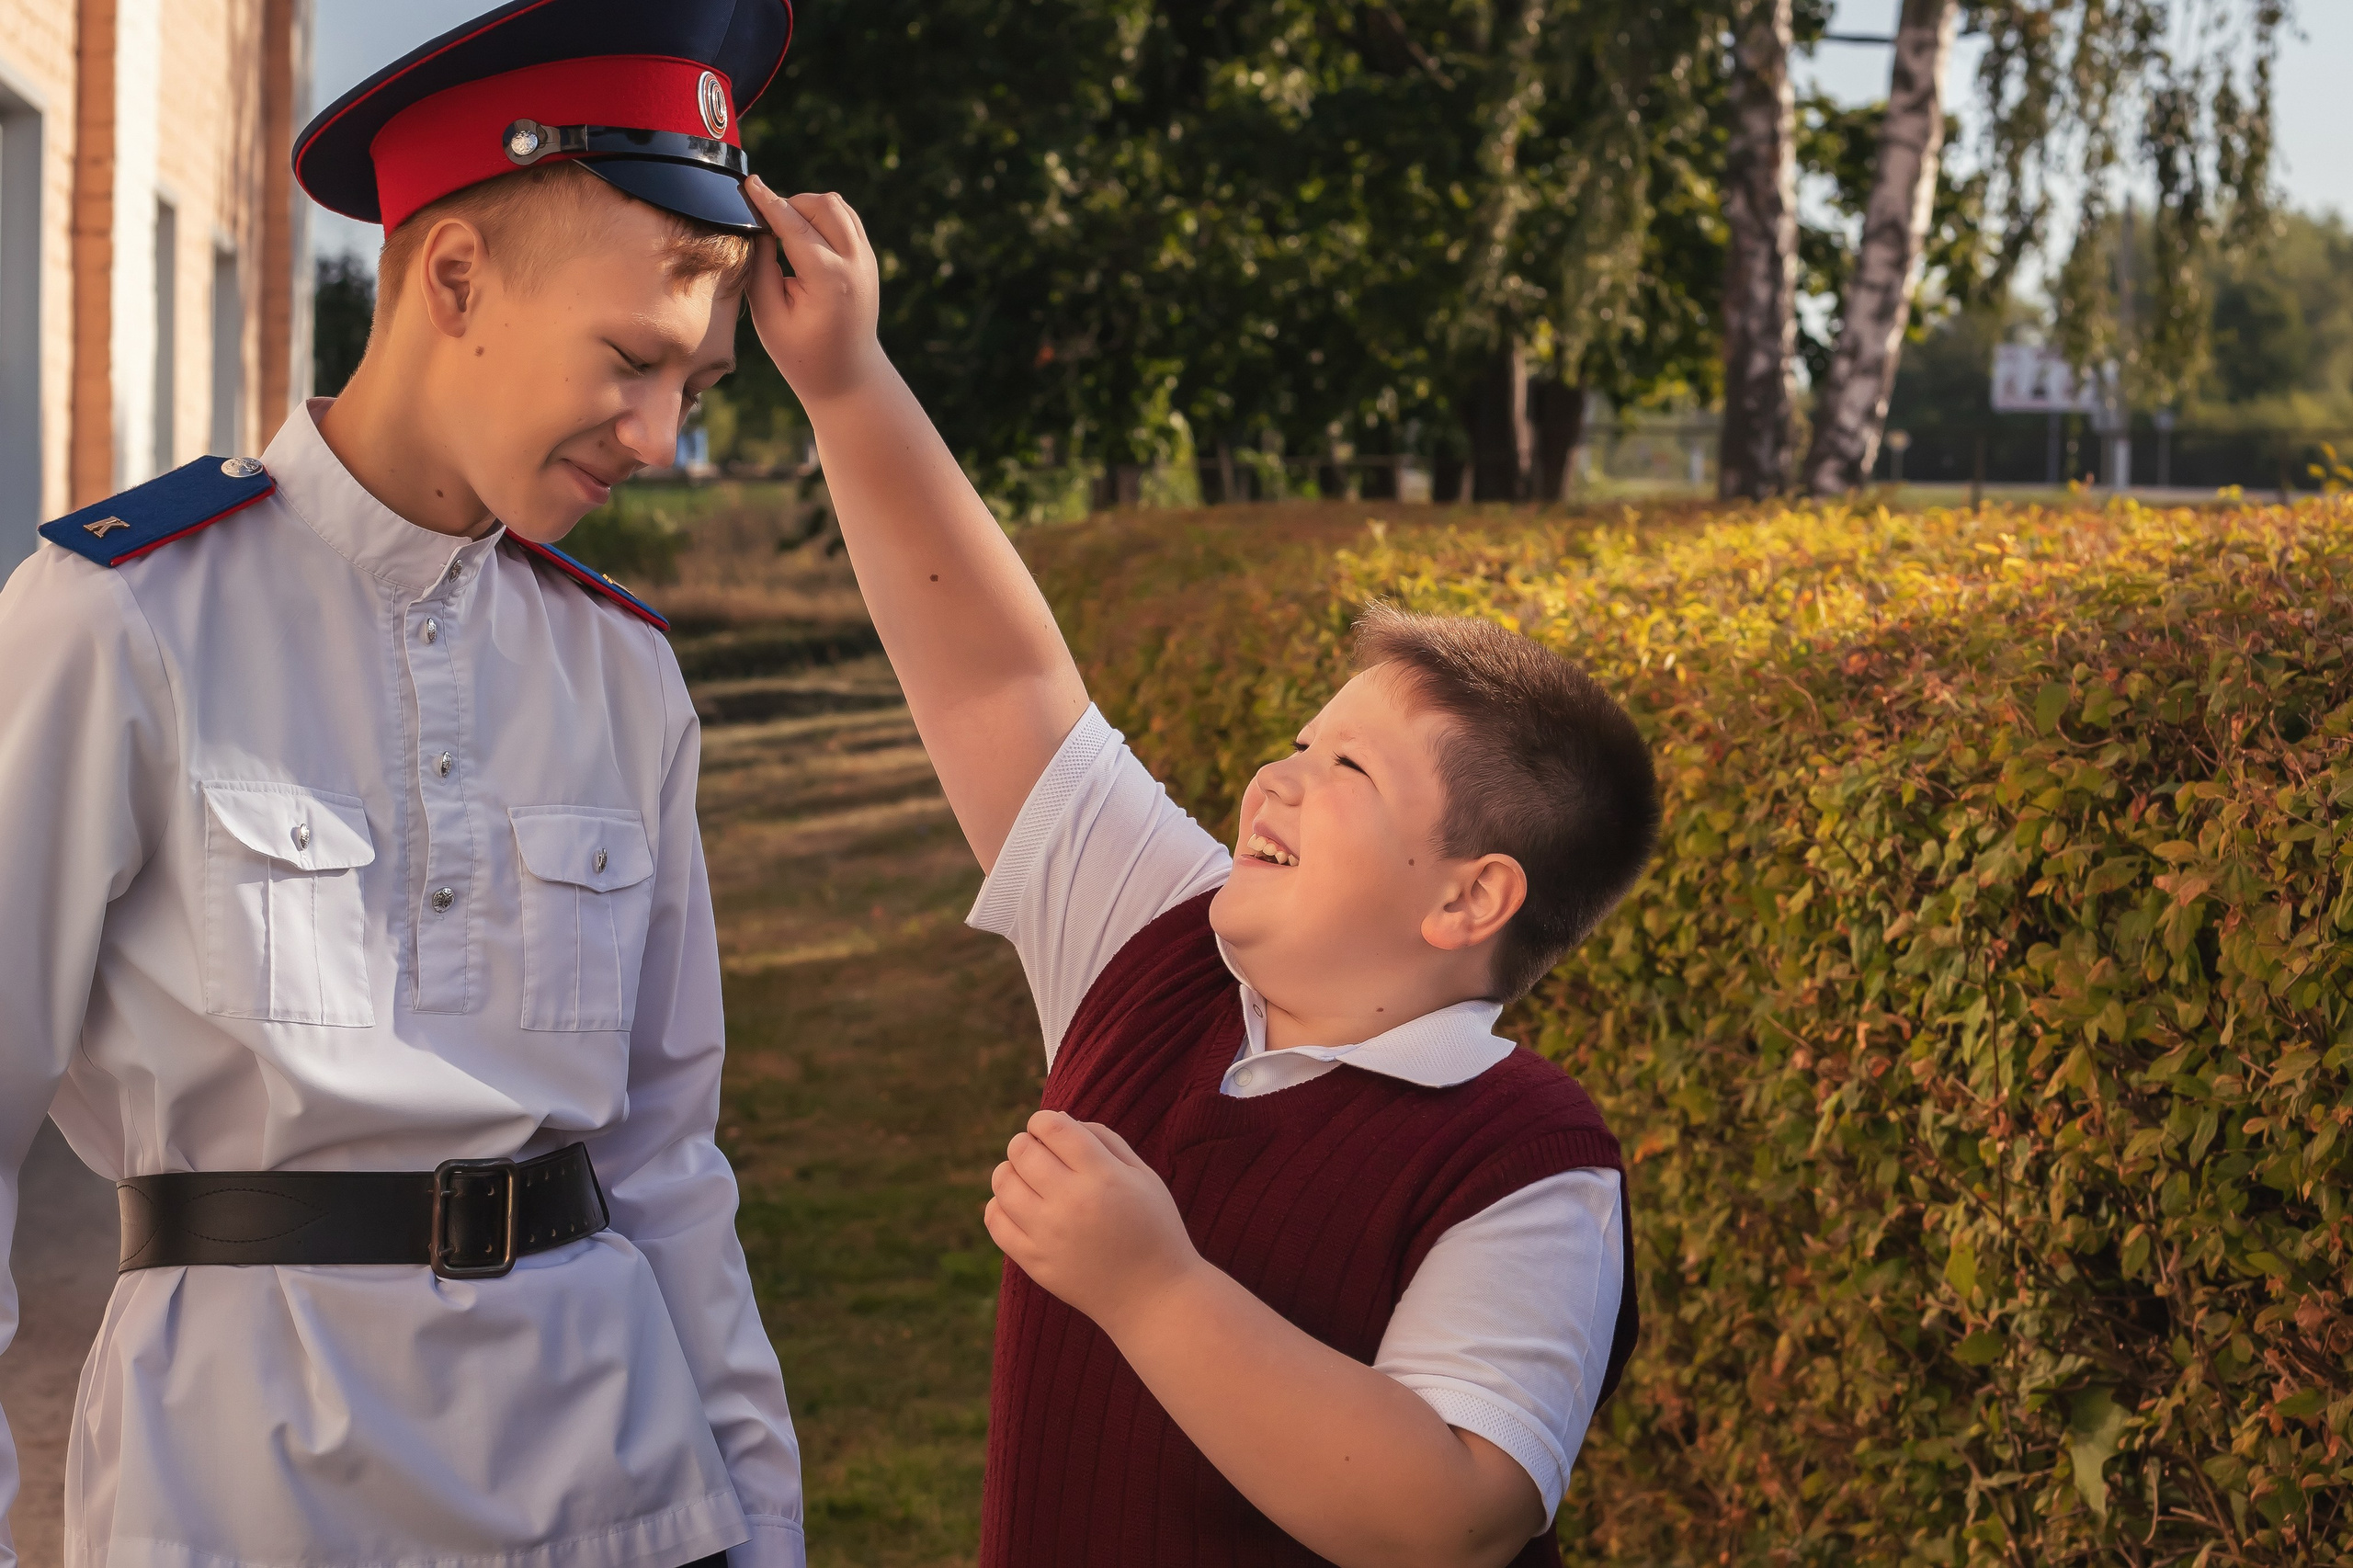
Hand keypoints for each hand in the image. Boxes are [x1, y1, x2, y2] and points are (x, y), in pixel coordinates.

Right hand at [741, 177, 888, 405]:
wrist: (847, 376)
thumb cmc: (801, 354)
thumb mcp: (769, 315)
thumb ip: (760, 268)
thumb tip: (758, 227)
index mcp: (829, 279)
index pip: (794, 225)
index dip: (768, 202)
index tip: (749, 183)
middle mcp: (854, 264)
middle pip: (822, 206)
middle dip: (790, 203)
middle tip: (766, 222)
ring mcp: (866, 260)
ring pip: (838, 206)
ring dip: (808, 207)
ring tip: (785, 230)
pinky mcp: (868, 260)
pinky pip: (847, 220)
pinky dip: (824, 216)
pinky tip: (804, 235)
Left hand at [984, 1110, 1201, 1332]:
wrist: (1154, 1297)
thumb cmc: (1154, 1229)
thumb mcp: (1144, 1176)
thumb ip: (1105, 1140)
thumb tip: (1062, 1120)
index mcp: (1102, 1176)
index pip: (1052, 1127)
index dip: (1043, 1119)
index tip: (1048, 1127)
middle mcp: (1071, 1203)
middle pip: (1021, 1150)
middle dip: (1026, 1142)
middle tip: (1039, 1152)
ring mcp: (1048, 1235)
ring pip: (1002, 1182)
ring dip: (1010, 1170)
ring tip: (1028, 1178)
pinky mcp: (1034, 1262)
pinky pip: (995, 1221)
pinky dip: (999, 1205)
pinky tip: (1019, 1205)